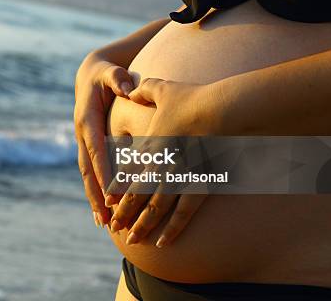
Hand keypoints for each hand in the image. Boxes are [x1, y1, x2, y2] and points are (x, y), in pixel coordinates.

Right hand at [74, 52, 133, 225]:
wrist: (89, 75)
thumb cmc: (104, 73)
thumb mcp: (111, 71)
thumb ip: (118, 77)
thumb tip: (126, 86)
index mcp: (87, 120)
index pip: (97, 150)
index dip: (104, 171)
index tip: (113, 192)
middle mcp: (82, 134)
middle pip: (88, 170)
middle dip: (97, 195)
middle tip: (107, 218)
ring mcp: (83, 142)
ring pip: (87, 176)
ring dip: (95, 200)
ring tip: (104, 224)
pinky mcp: (88, 147)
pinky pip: (91, 173)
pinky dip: (96, 192)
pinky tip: (104, 211)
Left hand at [108, 78, 223, 245]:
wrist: (222, 109)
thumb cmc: (193, 97)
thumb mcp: (163, 89)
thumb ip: (145, 90)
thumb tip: (132, 89)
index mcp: (150, 146)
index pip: (128, 173)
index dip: (117, 190)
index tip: (107, 203)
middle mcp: (161, 165)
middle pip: (137, 195)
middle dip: (124, 213)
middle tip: (114, 228)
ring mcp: (180, 177)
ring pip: (155, 209)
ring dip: (143, 226)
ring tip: (133, 240)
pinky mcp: (200, 185)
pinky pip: (183, 213)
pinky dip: (172, 229)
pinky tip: (164, 243)